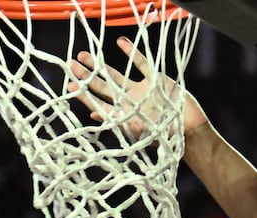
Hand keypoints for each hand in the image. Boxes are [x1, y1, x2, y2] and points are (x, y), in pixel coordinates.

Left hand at [67, 37, 206, 141]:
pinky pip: (141, 64)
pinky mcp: (154, 80)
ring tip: (84, 55)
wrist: (187, 129)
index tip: (70, 86)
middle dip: (86, 77)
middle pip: (102, 87)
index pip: (98, 104)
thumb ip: (117, 122)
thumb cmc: (163, 136)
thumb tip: (94, 114)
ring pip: (115, 75)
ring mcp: (139, 90)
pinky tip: (121, 42)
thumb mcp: (138, 132)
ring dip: (100, 66)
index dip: (84, 95)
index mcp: (122, 115)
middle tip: (70, 66)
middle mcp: (127, 102)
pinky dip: (132, 53)